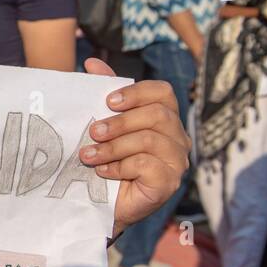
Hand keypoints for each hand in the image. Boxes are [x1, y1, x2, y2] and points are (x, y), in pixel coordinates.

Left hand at [81, 58, 189, 237]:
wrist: (101, 204)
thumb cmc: (105, 160)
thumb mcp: (103, 125)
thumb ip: (102, 94)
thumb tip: (92, 62)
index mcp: (164, 117)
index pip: (162, 92)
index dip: (136, 92)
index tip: (108, 102)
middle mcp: (177, 137)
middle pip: (157, 114)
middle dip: (119, 122)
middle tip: (93, 133)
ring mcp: (177, 161)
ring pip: (149, 140)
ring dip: (113, 147)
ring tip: (88, 155)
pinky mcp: (169, 183)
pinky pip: (146, 165)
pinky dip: (119, 166)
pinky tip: (103, 172)